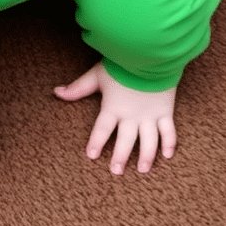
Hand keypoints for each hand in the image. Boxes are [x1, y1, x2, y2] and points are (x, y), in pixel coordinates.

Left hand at [53, 60, 177, 174]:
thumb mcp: (97, 75)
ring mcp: (150, 115)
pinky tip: (167, 156)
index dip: (96, 142)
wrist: (151, 54)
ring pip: (149, 141)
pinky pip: (169, 131)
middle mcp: (132, 116)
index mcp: (113, 108)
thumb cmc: (123, 64)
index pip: (102, 130)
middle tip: (116, 171)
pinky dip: (169, 143)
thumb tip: (56, 92)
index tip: (91, 156)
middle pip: (125, 141)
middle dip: (120, 157)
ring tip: (142, 169)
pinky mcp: (166, 111)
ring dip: (145, 156)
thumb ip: (78, 87)